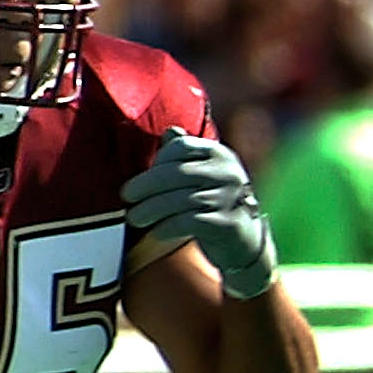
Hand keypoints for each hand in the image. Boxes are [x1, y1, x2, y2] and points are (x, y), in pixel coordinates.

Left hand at [120, 128, 276, 298]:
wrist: (245, 241)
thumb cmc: (215, 204)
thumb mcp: (206, 175)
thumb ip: (186, 156)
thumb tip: (169, 131)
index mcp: (221, 155)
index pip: (182, 146)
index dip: (158, 160)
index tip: (144, 178)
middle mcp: (229, 173)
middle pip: (177, 173)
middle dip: (146, 185)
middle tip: (127, 197)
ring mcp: (231, 198)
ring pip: (180, 200)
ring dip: (150, 210)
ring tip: (134, 218)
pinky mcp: (228, 224)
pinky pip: (188, 222)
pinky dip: (167, 227)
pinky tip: (156, 232)